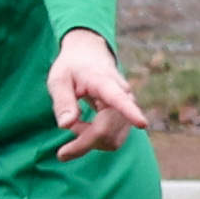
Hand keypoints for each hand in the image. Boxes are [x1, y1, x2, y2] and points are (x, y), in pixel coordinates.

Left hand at [47, 28, 147, 160]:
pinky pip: (113, 140)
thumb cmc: (71, 68)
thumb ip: (62, 102)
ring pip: (112, 140)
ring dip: (90, 141)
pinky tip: (85, 128)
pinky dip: (96, 141)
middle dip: (83, 142)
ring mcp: (128, 108)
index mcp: (104, 82)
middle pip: (107, 131)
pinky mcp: (126, 118)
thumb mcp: (58, 80)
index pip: (119, 99)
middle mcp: (123, 95)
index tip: (142, 123)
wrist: (89, 56)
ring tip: (75, 124)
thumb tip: (66, 125)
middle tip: (62, 136)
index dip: (130, 112)